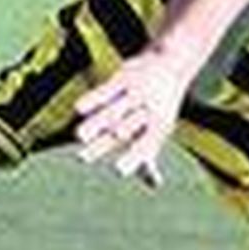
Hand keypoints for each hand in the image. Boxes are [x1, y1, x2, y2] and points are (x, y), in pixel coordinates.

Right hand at [73, 48, 189, 184]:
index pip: (145, 145)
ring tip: (78, 138)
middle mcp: (149, 110)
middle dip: (104, 143)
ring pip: (114, 110)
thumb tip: (154, 184)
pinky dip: (93, 99)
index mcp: (159, 127)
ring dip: (96, 123)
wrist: (171, 64)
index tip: (118, 171)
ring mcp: (136, 92)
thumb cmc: (159, 107)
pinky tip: (78, 110)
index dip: (133, 157)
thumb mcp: (158, 130)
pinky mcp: (124, 77)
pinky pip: (107, 89)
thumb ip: (149, 156)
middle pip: (124, 130)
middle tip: (82, 159)